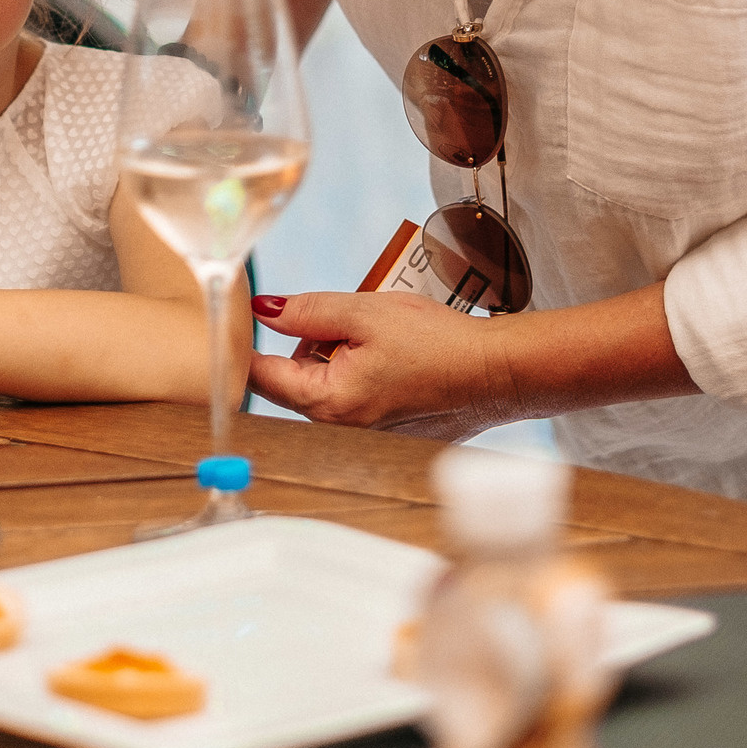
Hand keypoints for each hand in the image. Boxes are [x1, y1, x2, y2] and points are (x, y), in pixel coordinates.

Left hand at [246, 290, 517, 439]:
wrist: (497, 373)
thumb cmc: (438, 343)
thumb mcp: (365, 311)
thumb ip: (307, 311)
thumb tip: (263, 311)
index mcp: (328, 402)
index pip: (261, 376)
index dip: (250, 343)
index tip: (249, 320)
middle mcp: (340, 429)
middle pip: (294, 379)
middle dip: (309, 345)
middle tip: (346, 321)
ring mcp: (362, 435)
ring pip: (324, 386)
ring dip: (336, 357)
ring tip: (377, 338)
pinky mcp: (383, 432)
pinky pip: (352, 398)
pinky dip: (360, 373)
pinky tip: (391, 359)